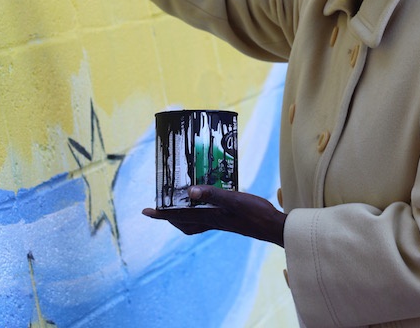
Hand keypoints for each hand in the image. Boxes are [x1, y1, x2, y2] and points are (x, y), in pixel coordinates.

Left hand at [143, 186, 286, 246]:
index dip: (161, 213)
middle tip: (160, 206)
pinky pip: (208, 218)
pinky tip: (207, 202)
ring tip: (179, 204)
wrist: (274, 227)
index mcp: (210, 217)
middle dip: (169, 215)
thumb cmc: (256, 213)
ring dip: (184, 215)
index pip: (179, 215)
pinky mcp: (229, 220)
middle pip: (183, 222)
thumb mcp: (234, 200)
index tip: (145, 211)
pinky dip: (201, 211)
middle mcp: (212, 221)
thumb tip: (189, 192)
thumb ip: (213, 195)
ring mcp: (221, 222)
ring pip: (194, 221)